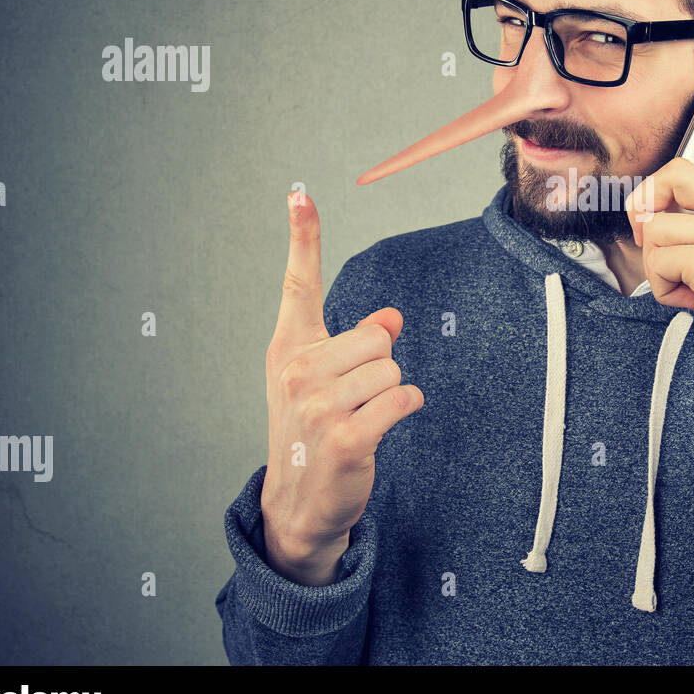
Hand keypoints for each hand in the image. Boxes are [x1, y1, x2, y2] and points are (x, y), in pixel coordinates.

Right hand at [260, 191, 423, 582]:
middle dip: (380, 366)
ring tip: (362, 418)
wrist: (301, 499)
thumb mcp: (326, 381)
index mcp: (289, 348)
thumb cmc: (315, 430)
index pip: (297, 283)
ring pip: (393, 368)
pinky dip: (404, 410)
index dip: (303, 236)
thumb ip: (355, 343)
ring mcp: (318, 405)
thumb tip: (390, 319)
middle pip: (378, 337)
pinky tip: (379, 429)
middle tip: (355, 399)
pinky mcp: (345, 437)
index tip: (299, 194)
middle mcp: (297, 370)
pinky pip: (403, 398)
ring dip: (390, 394)